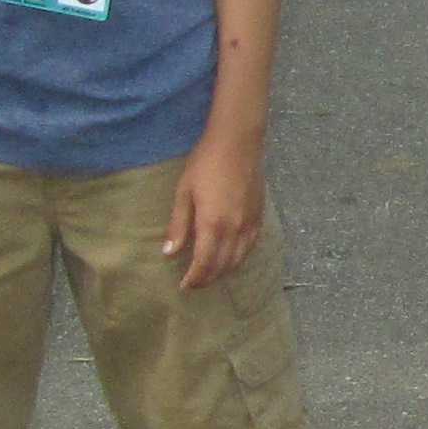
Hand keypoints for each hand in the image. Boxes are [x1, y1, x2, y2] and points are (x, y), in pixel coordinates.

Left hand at [159, 135, 266, 286]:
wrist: (237, 142)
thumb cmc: (205, 163)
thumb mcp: (184, 193)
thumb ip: (178, 226)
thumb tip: (168, 253)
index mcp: (212, 223)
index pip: (204, 264)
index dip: (194, 279)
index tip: (184, 286)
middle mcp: (234, 229)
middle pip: (223, 266)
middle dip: (207, 279)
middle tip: (194, 283)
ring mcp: (249, 223)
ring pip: (239, 260)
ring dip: (224, 272)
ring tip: (210, 273)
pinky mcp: (259, 217)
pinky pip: (251, 246)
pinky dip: (240, 258)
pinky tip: (230, 257)